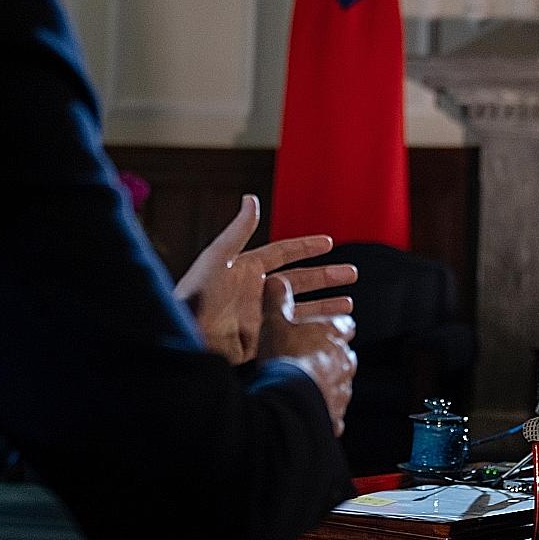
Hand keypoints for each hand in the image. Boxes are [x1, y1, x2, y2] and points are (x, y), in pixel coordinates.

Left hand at [175, 195, 356, 364]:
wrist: (186, 334)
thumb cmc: (197, 293)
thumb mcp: (218, 258)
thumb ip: (238, 230)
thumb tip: (251, 198)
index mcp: (246, 269)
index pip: (283, 253)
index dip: (305, 247)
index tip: (329, 243)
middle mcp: (256, 291)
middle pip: (298, 281)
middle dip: (325, 278)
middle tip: (352, 274)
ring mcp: (259, 316)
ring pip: (299, 309)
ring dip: (324, 307)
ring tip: (349, 307)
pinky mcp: (258, 341)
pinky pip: (290, 334)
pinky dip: (310, 332)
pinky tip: (327, 332)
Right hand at [259, 276, 357, 435]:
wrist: (289, 399)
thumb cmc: (284, 358)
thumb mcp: (275, 323)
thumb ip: (277, 301)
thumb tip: (275, 281)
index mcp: (332, 335)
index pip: (345, 324)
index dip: (337, 324)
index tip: (332, 325)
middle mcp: (343, 361)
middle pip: (345, 355)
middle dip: (333, 356)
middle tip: (314, 357)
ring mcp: (342, 388)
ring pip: (341, 383)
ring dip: (329, 383)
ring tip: (310, 385)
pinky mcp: (336, 412)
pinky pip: (334, 411)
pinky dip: (325, 409)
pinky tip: (312, 410)